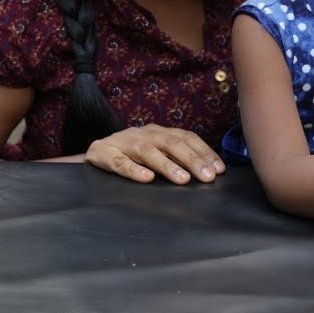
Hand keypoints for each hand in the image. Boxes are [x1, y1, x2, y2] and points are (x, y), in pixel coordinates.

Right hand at [85, 124, 225, 184]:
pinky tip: (147, 179)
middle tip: (208, 177)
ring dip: (168, 166)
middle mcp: (144, 134)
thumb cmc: (131, 156)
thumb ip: (176, 158)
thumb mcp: (155, 152)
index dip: (204, 152)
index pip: (186, 138)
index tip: (219, 169)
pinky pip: (120, 162)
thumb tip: (209, 171)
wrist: (94, 152)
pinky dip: (134, 170)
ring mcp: (123, 142)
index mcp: (159, 132)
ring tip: (183, 180)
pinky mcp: (103, 153)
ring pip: (148, 152)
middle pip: (171, 143)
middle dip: (192, 160)